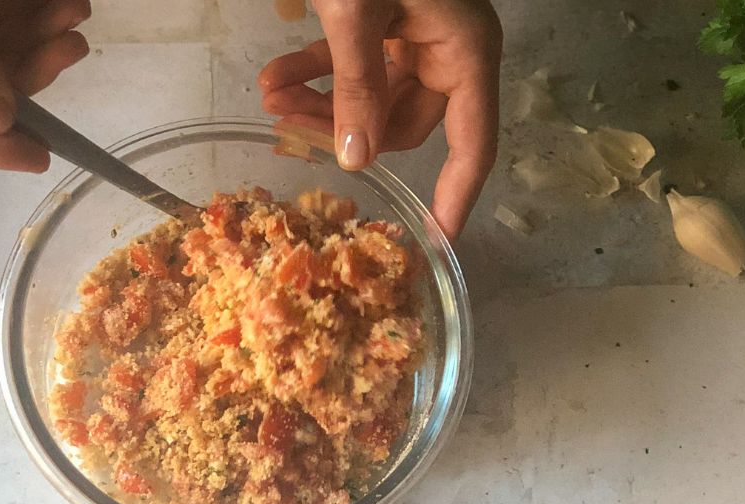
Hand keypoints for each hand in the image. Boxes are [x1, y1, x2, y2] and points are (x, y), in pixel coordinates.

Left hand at [258, 0, 501, 237]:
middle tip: (291, 135)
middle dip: (345, 133)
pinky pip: (354, 61)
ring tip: (272, 103)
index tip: (437, 240)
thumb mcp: (359, 10)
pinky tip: (274, 79)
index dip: (456, 195)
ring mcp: (418, 35)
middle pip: (404, 122)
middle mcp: (448, 51)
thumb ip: (356, 80)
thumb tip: (355, 159)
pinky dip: (315, 71)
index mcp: (466, 52)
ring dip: (320, 104)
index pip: (472, 144)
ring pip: (371, 97)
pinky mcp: (387, 19)